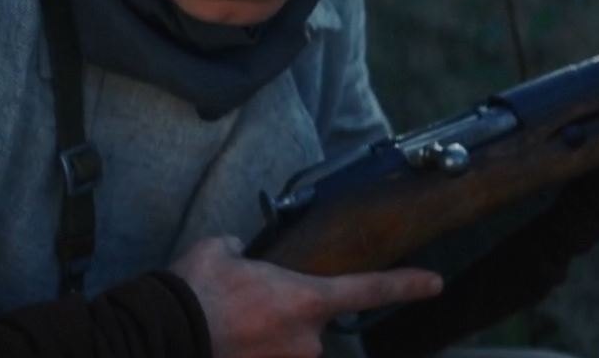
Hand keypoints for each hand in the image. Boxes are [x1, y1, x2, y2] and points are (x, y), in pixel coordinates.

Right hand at [169, 236, 442, 357]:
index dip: (406, 286)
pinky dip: (248, 348)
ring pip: (287, 348)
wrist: (164, 332)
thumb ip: (243, 251)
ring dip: (264, 338)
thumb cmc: (197, 290)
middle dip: (285, 317)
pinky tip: (224, 339)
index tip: (434, 283)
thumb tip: (240, 252)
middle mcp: (307, 340)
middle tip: (245, 308)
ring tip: (227, 328)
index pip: (369, 291)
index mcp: (306, 300)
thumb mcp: (222, 251)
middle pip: (312, 325)